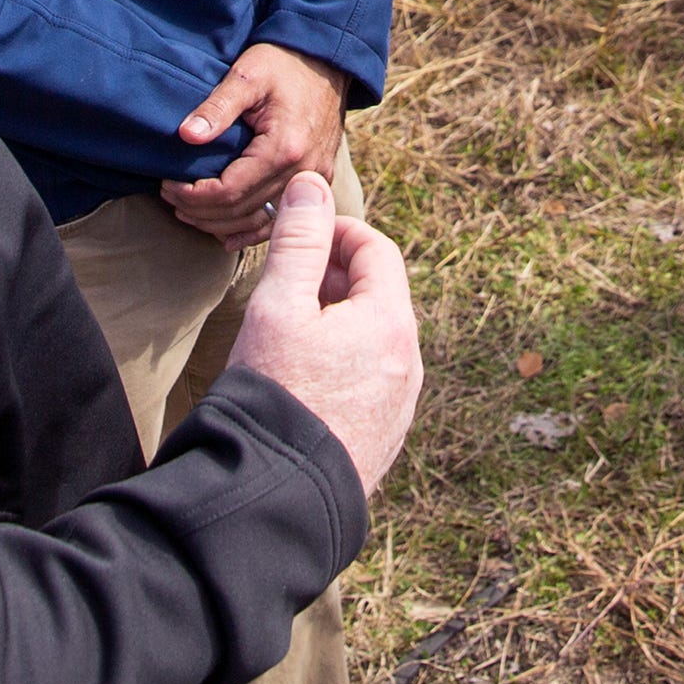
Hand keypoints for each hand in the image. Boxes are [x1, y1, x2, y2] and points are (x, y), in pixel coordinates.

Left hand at [163, 41, 351, 247]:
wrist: (327, 60)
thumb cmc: (284, 62)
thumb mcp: (247, 75)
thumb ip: (217, 106)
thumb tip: (186, 135)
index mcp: (284, 148)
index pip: (229, 191)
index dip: (192, 195)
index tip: (167, 185)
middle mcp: (303, 171)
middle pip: (241, 212)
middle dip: (199, 210)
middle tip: (170, 197)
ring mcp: (313, 179)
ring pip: (260, 221)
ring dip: (220, 223)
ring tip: (189, 211)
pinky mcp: (317, 180)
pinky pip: (282, 217)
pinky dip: (252, 230)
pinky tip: (227, 235)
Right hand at [224, 172, 421, 497]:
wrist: (277, 499)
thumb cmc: (275, 396)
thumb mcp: (278, 307)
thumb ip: (297, 241)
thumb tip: (311, 184)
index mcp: (390, 323)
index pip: (375, 250)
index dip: (335, 232)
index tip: (296, 236)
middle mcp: (408, 363)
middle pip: (378, 295)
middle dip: (332, 277)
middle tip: (284, 283)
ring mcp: (400, 406)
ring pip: (374, 340)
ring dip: (336, 322)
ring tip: (286, 332)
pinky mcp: (383, 439)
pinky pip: (370, 381)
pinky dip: (342, 363)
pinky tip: (301, 381)